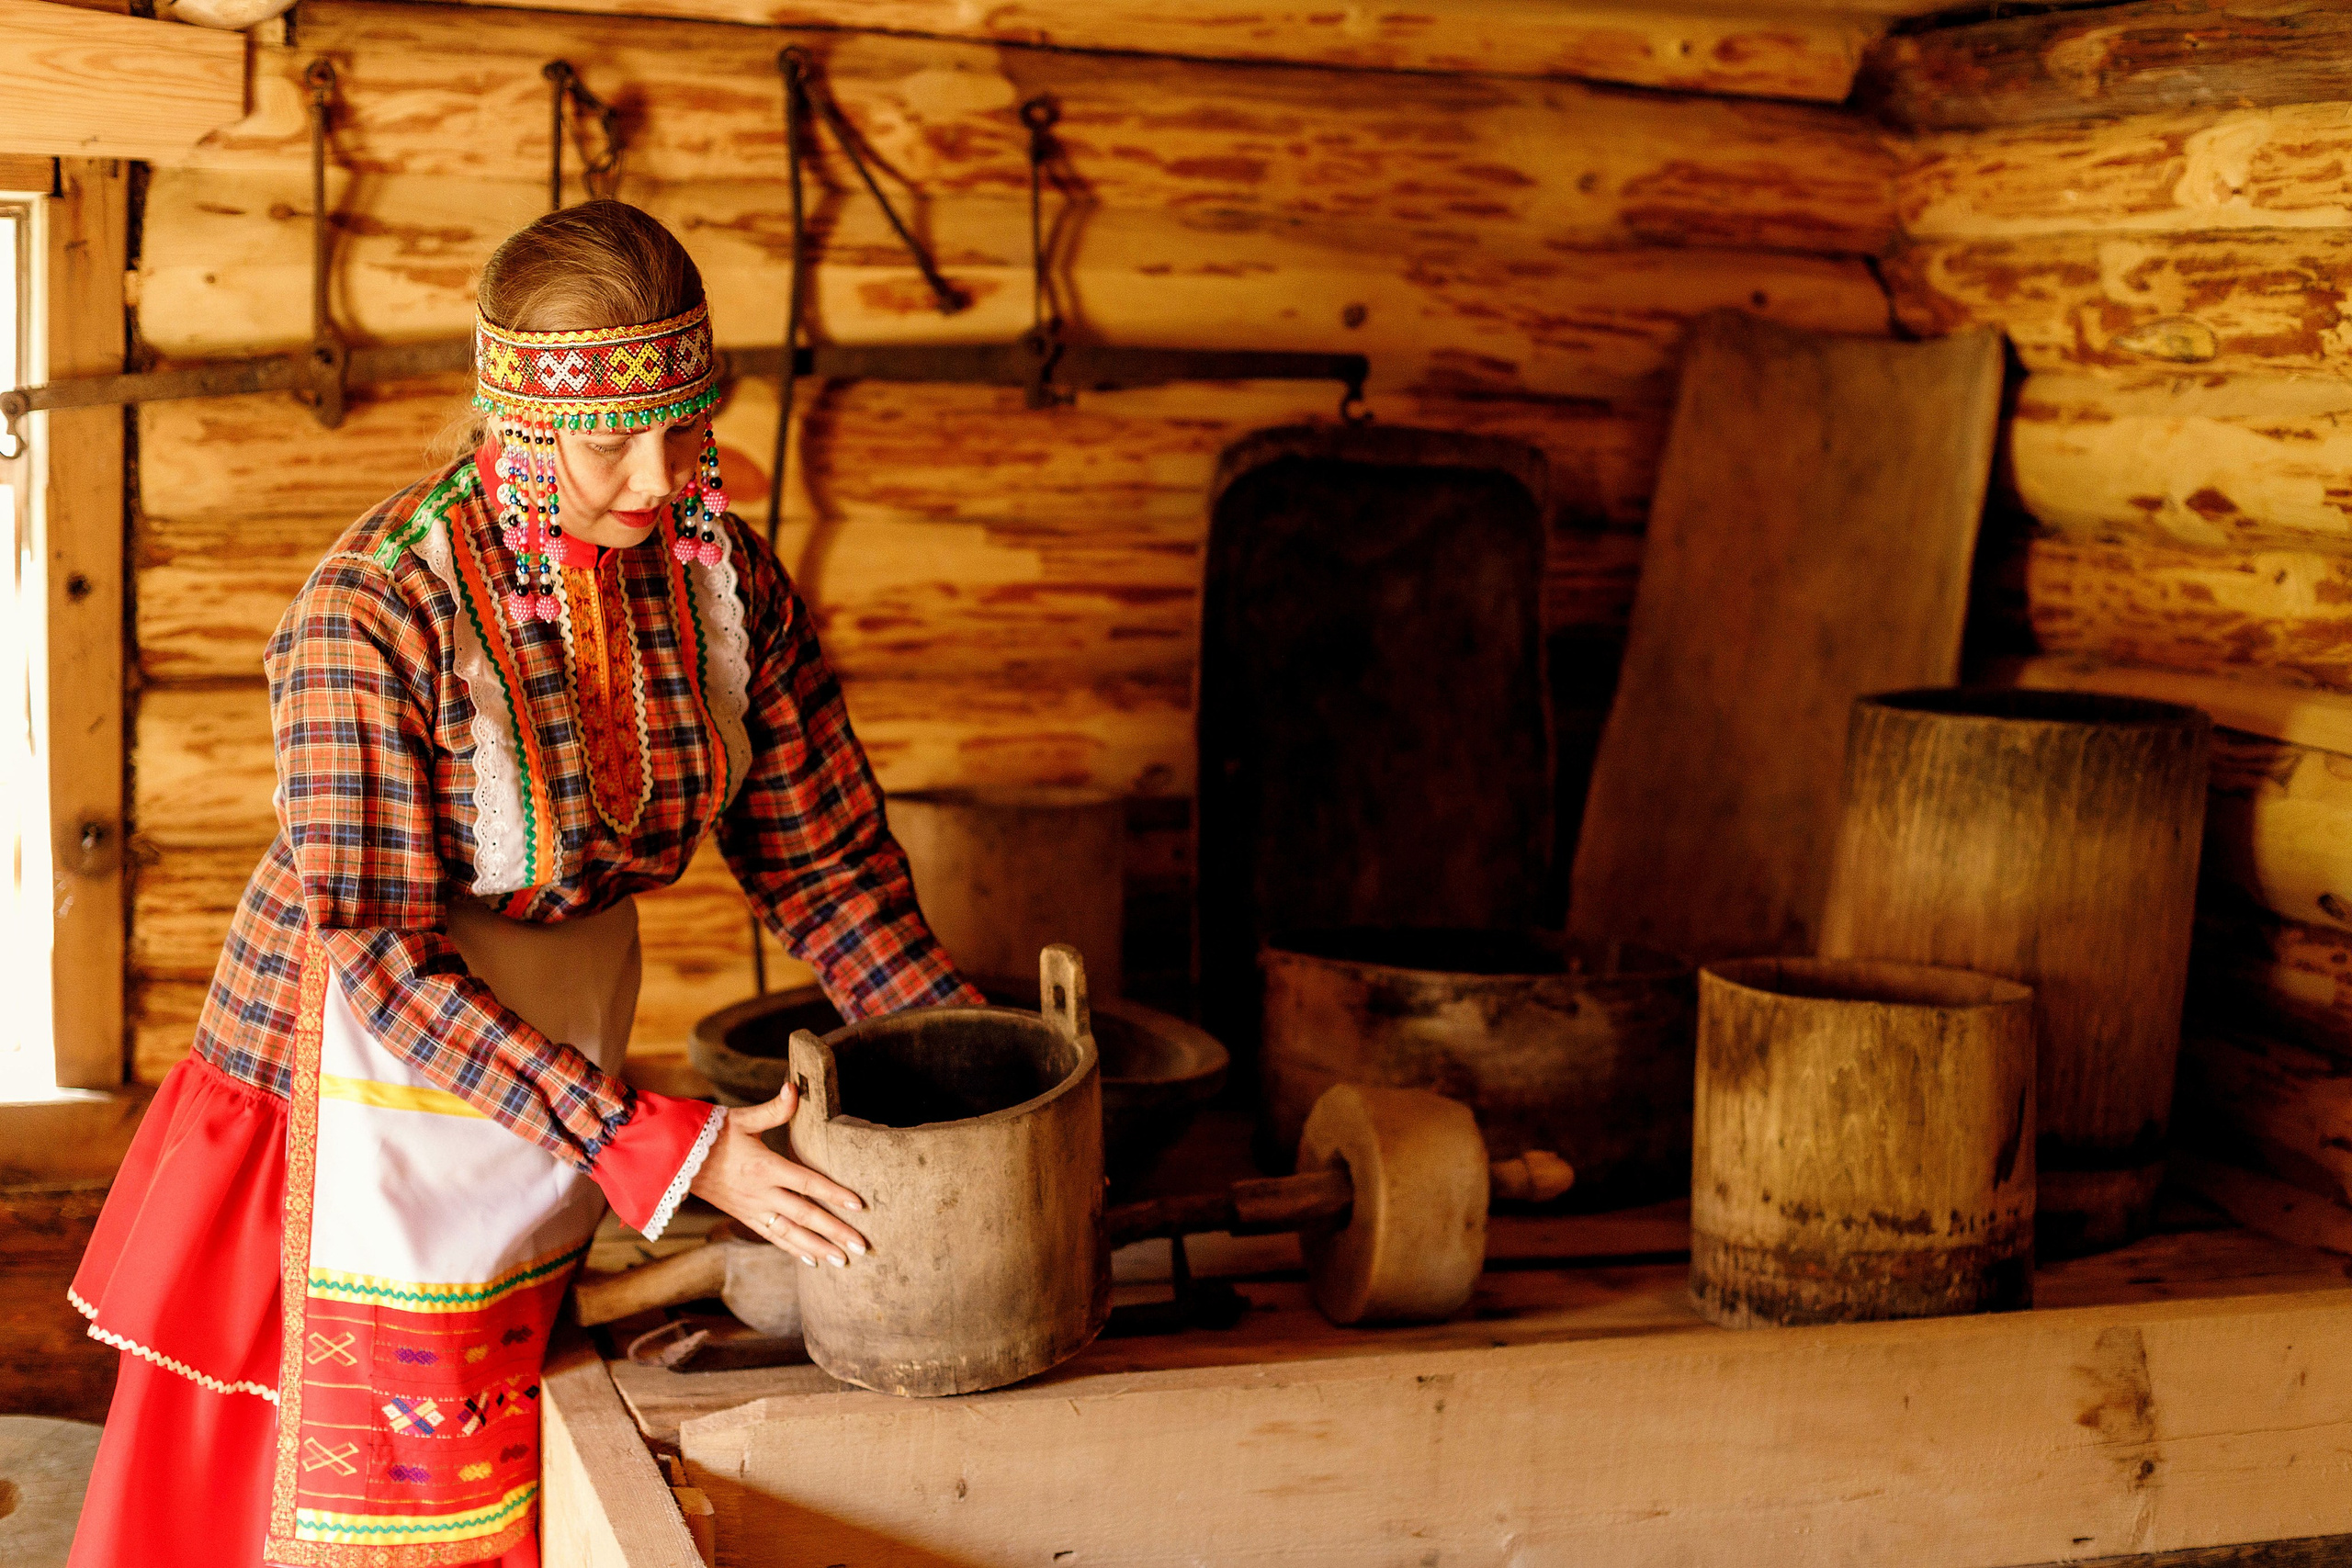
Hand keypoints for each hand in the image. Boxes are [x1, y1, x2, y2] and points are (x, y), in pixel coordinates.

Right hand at [687, 1084, 868, 1266]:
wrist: (676, 1159)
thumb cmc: (711, 1135)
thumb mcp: (742, 1119)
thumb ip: (774, 1109)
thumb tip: (795, 1087)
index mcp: (765, 1167)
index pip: (808, 1183)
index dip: (834, 1194)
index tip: (859, 1205)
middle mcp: (761, 1193)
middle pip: (805, 1216)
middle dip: (835, 1232)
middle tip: (861, 1246)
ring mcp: (753, 1209)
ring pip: (790, 1234)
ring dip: (818, 1249)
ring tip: (843, 1262)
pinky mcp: (745, 1217)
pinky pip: (773, 1237)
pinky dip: (794, 1251)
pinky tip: (813, 1261)